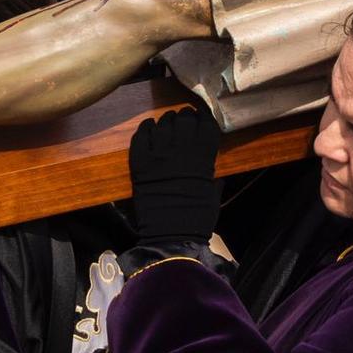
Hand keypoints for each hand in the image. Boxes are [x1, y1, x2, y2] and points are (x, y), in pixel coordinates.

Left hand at [128, 106, 223, 242]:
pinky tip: (150, 126)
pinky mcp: (140, 162)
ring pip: (163, 123)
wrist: (170, 235)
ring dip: (167, 120)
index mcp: (203, 157)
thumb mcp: (213, 193)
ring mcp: (159, 155)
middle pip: (184, 120)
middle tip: (185, 119)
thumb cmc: (197, 218)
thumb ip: (212, 175)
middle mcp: (182, 150)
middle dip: (186, 116)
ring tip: (168, 122)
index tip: (202, 118)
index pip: (206, 124)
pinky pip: (141, 136)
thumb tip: (212, 170)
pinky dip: (146, 128)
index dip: (204, 118)